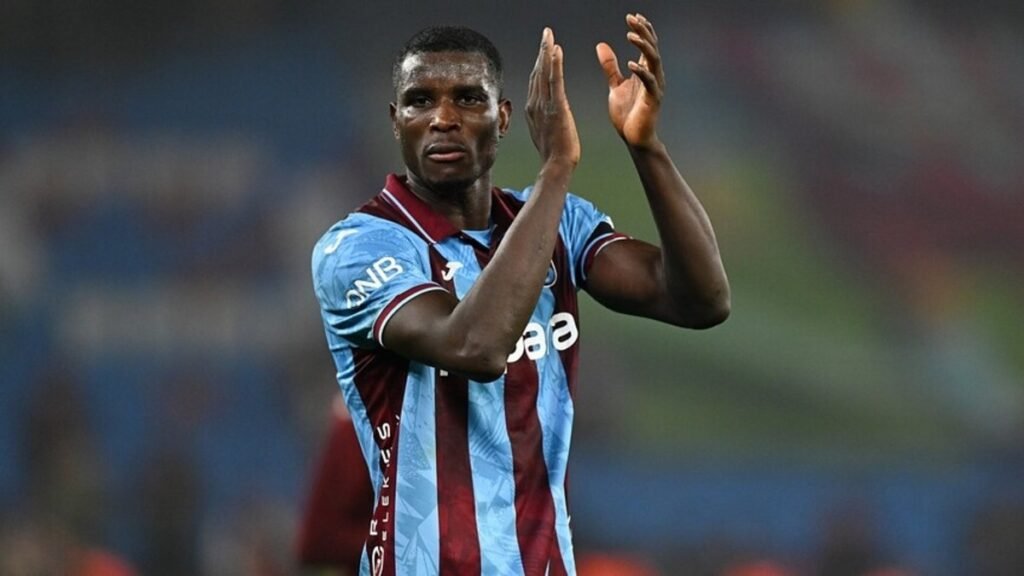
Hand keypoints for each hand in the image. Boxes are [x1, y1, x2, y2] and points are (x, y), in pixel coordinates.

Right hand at [526, 27, 580, 166]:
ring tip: (549, 35)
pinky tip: (556, 50)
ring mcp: (544, 105)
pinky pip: (555, 81)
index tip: (544, 48)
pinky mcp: (557, 107)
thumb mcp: (544, 132)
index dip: (539, 63)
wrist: (556, 165)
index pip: (536, 80)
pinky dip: (555, 64)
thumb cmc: (554, 153)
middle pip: (537, 72)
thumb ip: (542, 118)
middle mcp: (535, 104)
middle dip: (542, 51)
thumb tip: (542, 112)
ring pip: (544, 73)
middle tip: (546, 33)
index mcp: (533, 109)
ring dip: (546, 51)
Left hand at [596, 13, 664, 148]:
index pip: (647, 45)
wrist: (633, 139)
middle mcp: (653, 76)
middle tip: (632, 19)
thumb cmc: (627, 114)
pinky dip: (641, 72)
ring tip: (630, 35)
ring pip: (654, 61)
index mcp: (645, 71)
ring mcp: (655, 88)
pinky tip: (631, 64)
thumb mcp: (615, 86)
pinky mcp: (652, 101)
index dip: (642, 30)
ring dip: (643, 47)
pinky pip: (650, 83)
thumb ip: (610, 67)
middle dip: (643, 32)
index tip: (632, 17)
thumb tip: (601, 45)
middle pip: (652, 48)